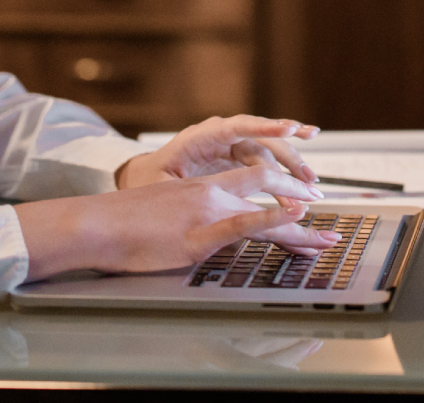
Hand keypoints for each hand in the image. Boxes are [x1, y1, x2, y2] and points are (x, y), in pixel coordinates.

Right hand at [15, 165, 340, 279]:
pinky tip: (296, 215)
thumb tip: (204, 235)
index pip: (257, 184)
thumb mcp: (167, 215)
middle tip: (328, 226)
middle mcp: (213, 193)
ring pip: (268, 209)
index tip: (306, 207)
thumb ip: (192, 219)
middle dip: (304, 205)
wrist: (94, 224)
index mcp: (205, 187)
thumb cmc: (123, 225)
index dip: (285, 194)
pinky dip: (275, 217)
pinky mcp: (201, 234)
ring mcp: (209, 211)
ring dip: (302, 225)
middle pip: (271, 193)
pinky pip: (246, 223)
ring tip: (328, 238)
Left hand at [117, 114, 322, 189]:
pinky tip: (301, 180)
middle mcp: (219, 136)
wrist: (140, 178)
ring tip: (311, 182)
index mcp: (199, 138)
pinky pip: (264, 162)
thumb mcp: (160, 186)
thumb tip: (210, 197)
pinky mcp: (235, 159)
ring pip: (268, 151)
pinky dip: (282, 172)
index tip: (289, 129)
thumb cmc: (146, 181)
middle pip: (260, 139)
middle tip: (307, 175)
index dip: (265, 127)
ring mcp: (229, 147)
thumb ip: (185, 190)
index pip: (237, 127)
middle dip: (288, 154)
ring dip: (290, 165)